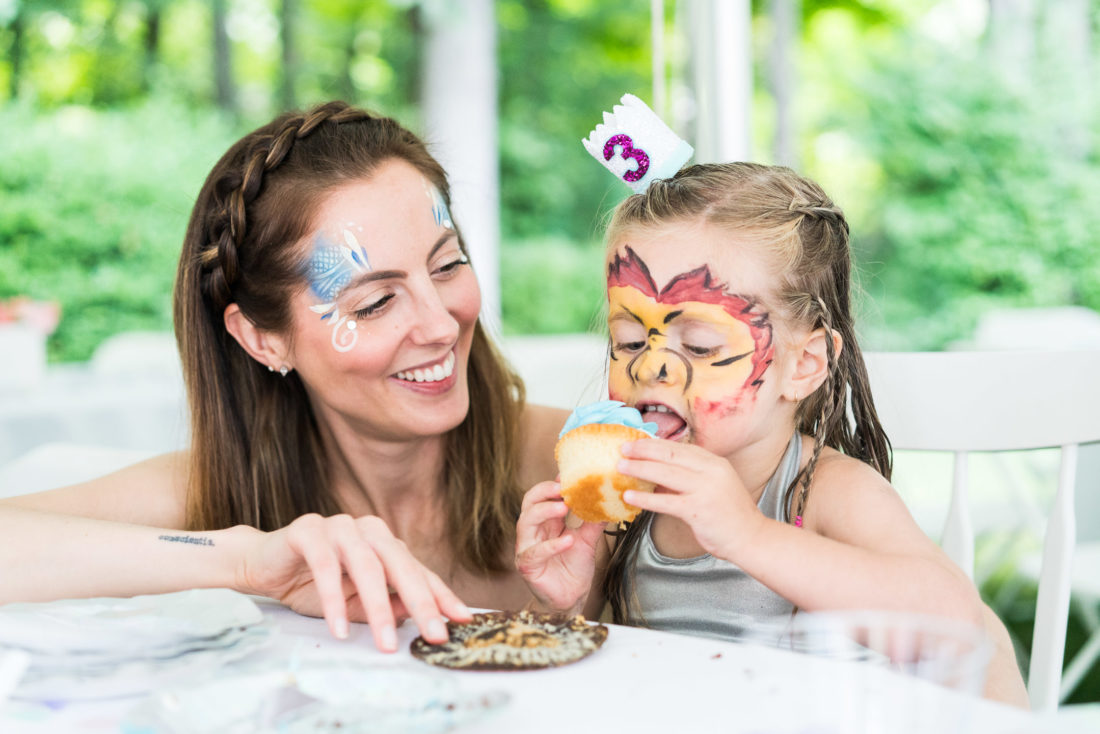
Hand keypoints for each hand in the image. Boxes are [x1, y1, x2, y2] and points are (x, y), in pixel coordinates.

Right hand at [235, 513, 471, 651]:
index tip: (461, 621)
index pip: (418, 570)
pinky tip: (338, 629)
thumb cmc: (311, 584)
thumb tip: (420, 616)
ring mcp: (339, 526)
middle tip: (434, 635)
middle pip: (401, 565)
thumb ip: (387, 605)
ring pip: (368, 566)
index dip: (441, 596)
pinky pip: (325, 566)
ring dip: (378, 609)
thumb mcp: (355, 603)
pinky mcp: (308, 530)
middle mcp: (368, 530)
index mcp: (384, 544)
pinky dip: (333, 599)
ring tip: (386, 643)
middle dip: (421, 603)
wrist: (261, 565)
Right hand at [514, 481, 605, 613]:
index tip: (568, 476)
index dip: (553, 485)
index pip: (542, 495)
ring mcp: (527, 547)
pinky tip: (568, 540)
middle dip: (544, 492)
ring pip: (525, 522)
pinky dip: (552, 545)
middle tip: (562, 487)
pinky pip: (535, 552)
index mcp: (546, 522)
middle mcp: (533, 531)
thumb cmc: (574, 568)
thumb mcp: (587, 540)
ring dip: (544, 511)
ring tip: (564, 506)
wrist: (571, 598)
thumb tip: (610, 501)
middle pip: (529, 502)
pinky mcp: (527, 565)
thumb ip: (593, 522)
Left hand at [618, 439, 765, 561]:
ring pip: (665, 473)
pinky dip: (645, 498)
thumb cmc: (730, 514)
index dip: (655, 443)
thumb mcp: (714, 485)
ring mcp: (705, 490)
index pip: (679, 447)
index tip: (636, 441)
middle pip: (669, 455)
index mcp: (714, 462)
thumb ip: (691, 475)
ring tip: (620, 466)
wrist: (751, 537)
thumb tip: (657, 471)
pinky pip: (665, 501)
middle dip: (643, 450)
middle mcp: (711, 471)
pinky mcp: (697, 510)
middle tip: (623, 447)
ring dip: (639, 468)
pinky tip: (629, 496)